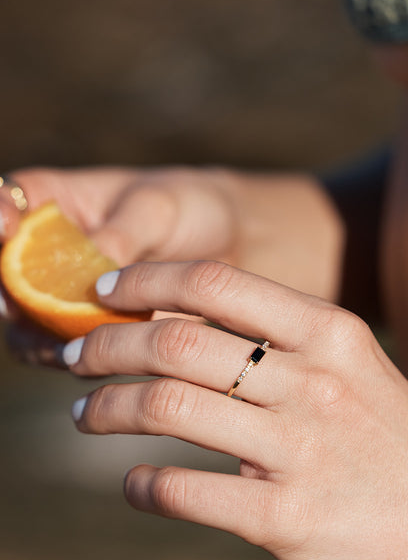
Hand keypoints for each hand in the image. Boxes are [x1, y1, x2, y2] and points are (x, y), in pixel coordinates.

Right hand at [0, 166, 342, 363]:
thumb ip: (123, 235)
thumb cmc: (193, 210)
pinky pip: (61, 353)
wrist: (232, 247)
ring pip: (26, 324)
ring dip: (41, 334)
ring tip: (77, 335)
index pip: (4, 203)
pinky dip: (73, 358)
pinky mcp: (89, 335)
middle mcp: (45, 252)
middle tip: (28, 301)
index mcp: (53, 202)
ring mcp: (63, 298)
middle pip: (4, 277)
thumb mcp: (160, 207)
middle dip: (11, 292)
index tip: (6, 226)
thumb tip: (94, 272)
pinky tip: (99, 357)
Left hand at [63, 261, 407, 559]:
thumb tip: (173, 319)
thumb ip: (273, 338)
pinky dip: (142, 486)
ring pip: (168, 409)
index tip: (103, 293)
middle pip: (176, 343)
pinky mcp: (287, 518)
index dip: (144, 281)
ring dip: (105, 410)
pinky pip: (186, 493)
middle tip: (75, 358)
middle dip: (105, 346)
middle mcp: (314, 382)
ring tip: (82, 415)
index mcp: (329, 331)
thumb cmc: (386, 432)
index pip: (215, 282)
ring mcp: (301, 451)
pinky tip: (132, 484)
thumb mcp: (346, 363)